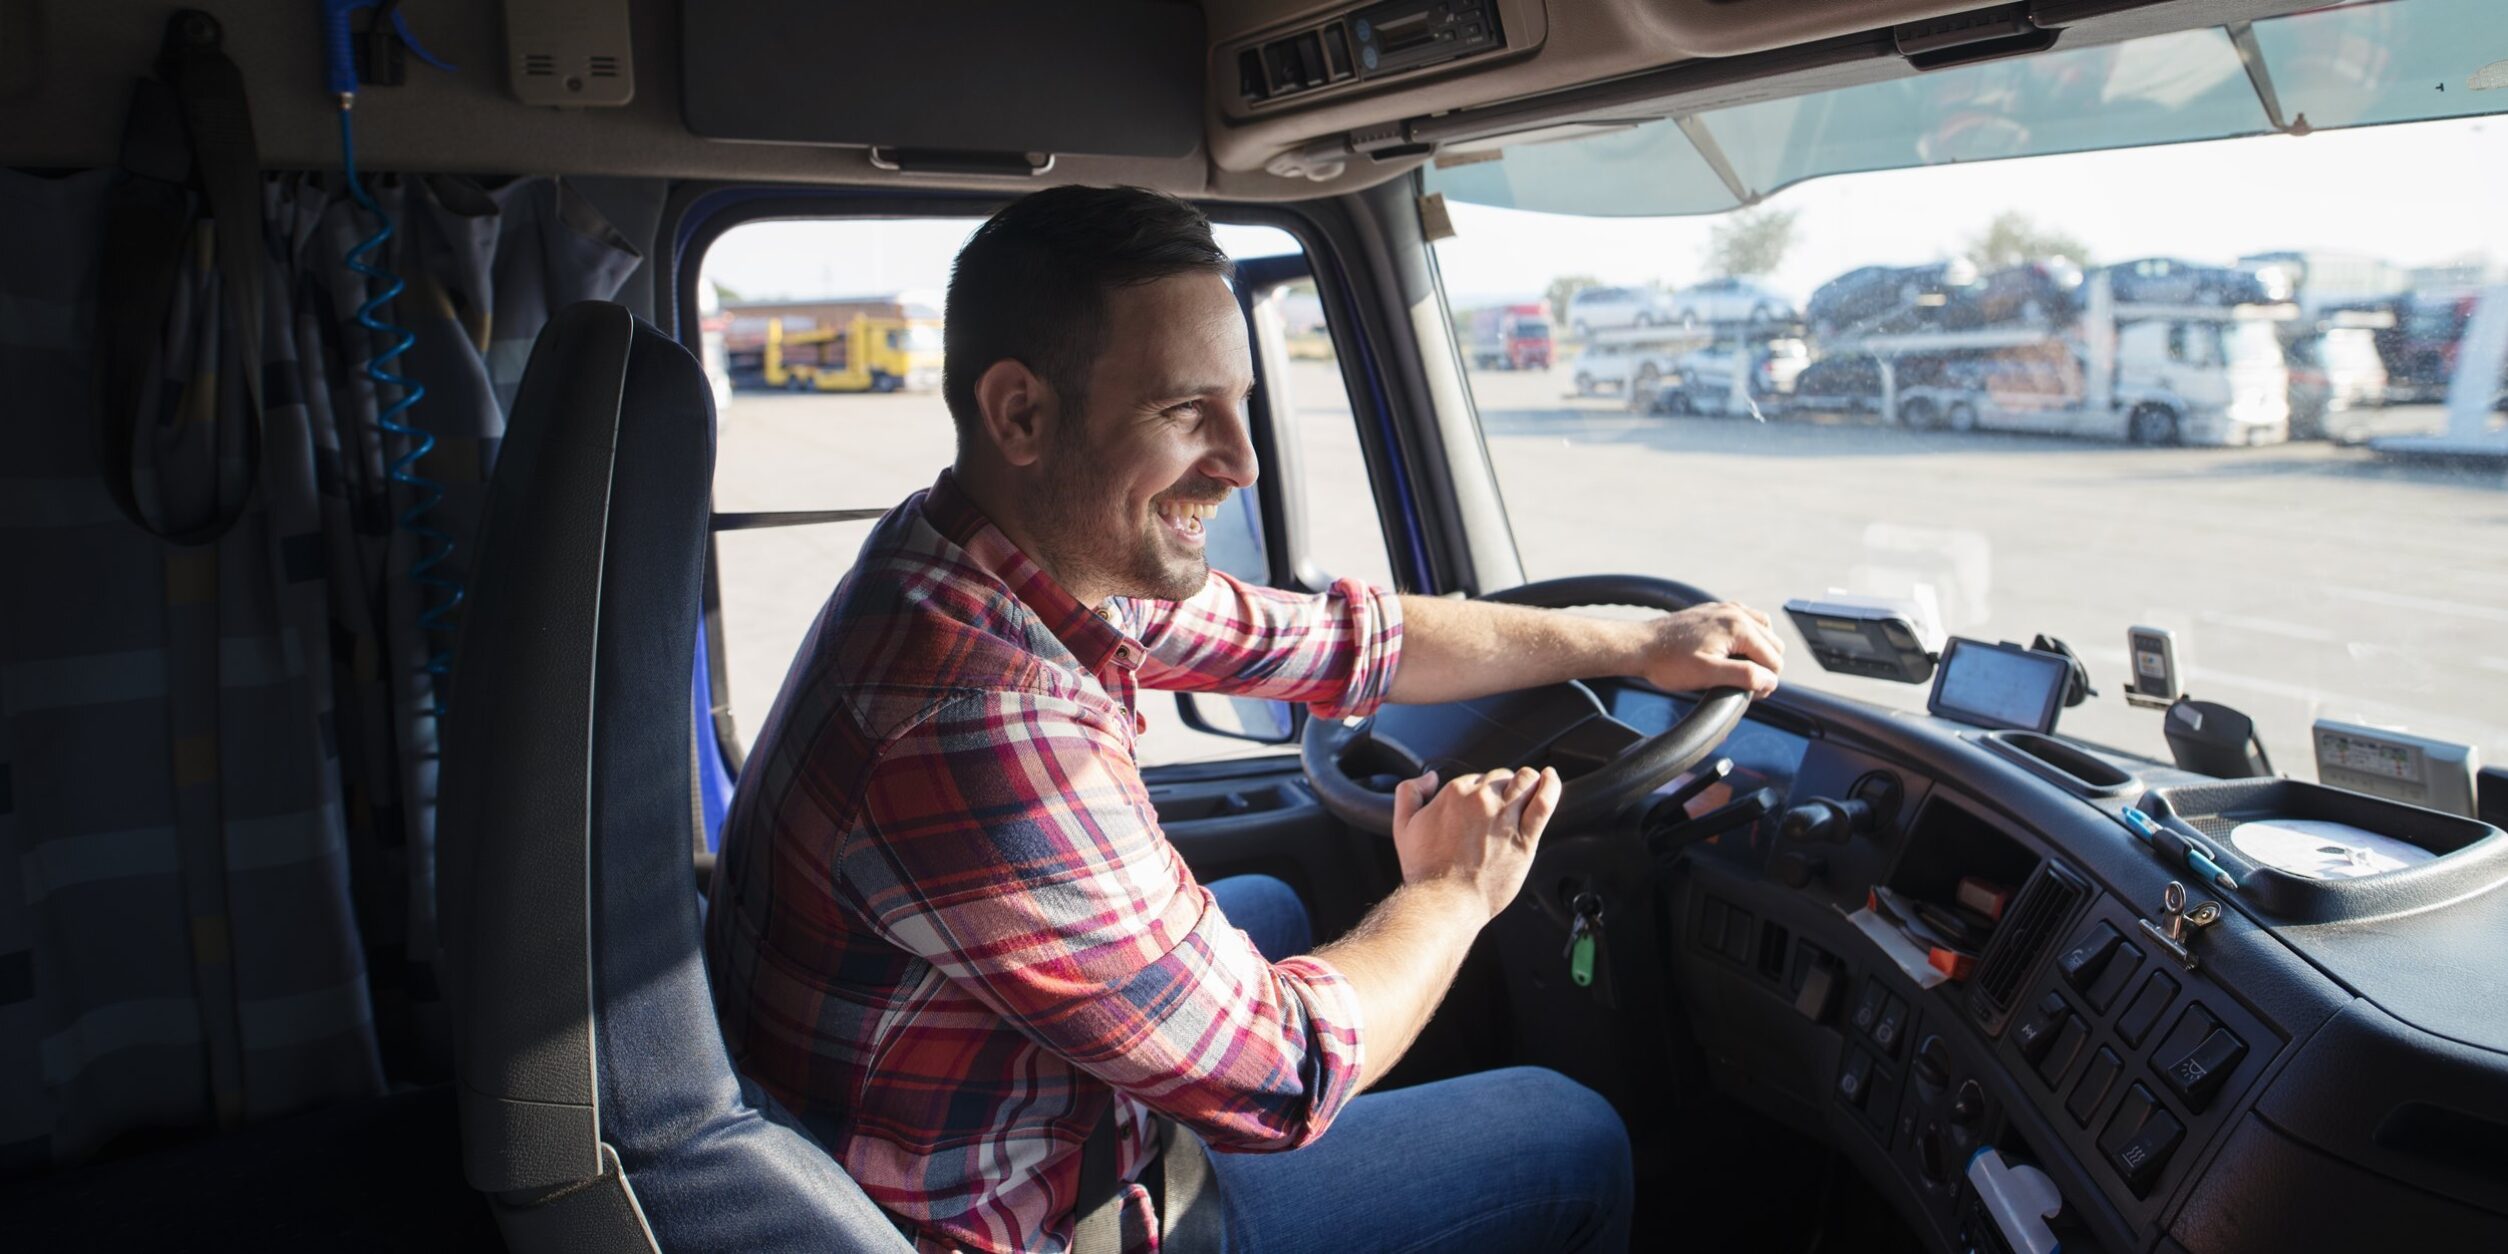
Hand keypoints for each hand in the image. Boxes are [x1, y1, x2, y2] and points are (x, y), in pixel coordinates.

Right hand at [1389, 766, 1562, 920]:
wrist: (1444, 901)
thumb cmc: (1425, 870)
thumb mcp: (1403, 825)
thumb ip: (1409, 793)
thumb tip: (1429, 777)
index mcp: (1455, 793)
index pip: (1477, 777)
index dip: (1480, 790)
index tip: (1480, 805)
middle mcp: (1482, 800)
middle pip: (1502, 777)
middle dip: (1503, 786)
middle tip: (1501, 805)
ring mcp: (1505, 818)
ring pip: (1525, 782)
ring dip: (1527, 781)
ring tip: (1530, 787)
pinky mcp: (1525, 838)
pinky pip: (1544, 802)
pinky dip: (1551, 785)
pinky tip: (1550, 779)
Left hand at [1634, 602, 1784, 697]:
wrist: (1641, 645)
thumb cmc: (1669, 663)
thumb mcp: (1708, 675)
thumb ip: (1744, 676)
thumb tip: (1771, 680)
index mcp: (1738, 627)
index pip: (1774, 660)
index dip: (1765, 682)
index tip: (1747, 694)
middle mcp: (1736, 613)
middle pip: (1774, 644)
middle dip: (1765, 667)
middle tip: (1742, 685)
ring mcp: (1726, 608)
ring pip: (1764, 630)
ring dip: (1759, 650)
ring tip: (1739, 669)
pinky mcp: (1715, 610)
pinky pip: (1747, 620)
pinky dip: (1748, 636)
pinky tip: (1733, 650)